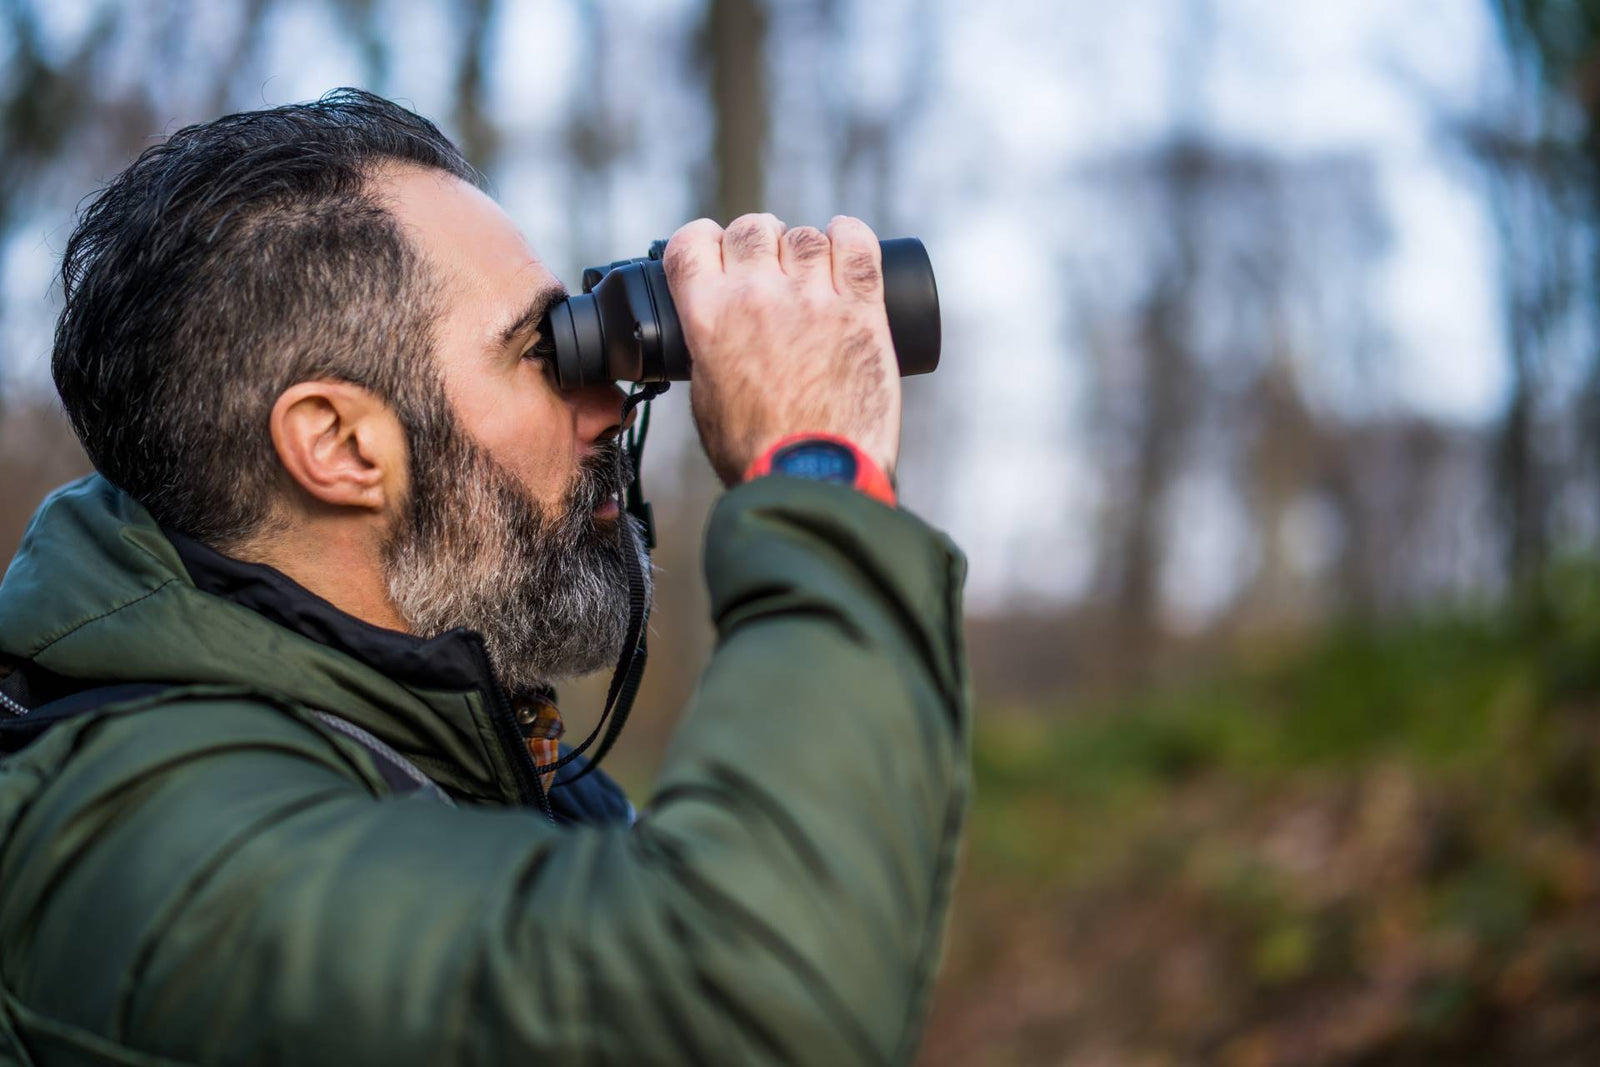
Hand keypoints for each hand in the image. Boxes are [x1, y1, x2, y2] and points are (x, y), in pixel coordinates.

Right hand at [661, 213, 901, 485]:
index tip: (716, 253)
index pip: (690, 243)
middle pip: (751, 230)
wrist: (812, 479)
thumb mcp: (706, 399)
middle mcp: (756, 296)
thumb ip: (708, 353)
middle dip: (758, 242)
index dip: (703, 242)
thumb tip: (716, 332)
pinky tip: (845, 239)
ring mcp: (812, 299)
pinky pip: (858, 245)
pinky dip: (851, 234)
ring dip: (804, 247)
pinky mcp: (861, 310)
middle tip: (769, 267)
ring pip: (804, 236)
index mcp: (707, 318)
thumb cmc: (757, 454)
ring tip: (810, 271)